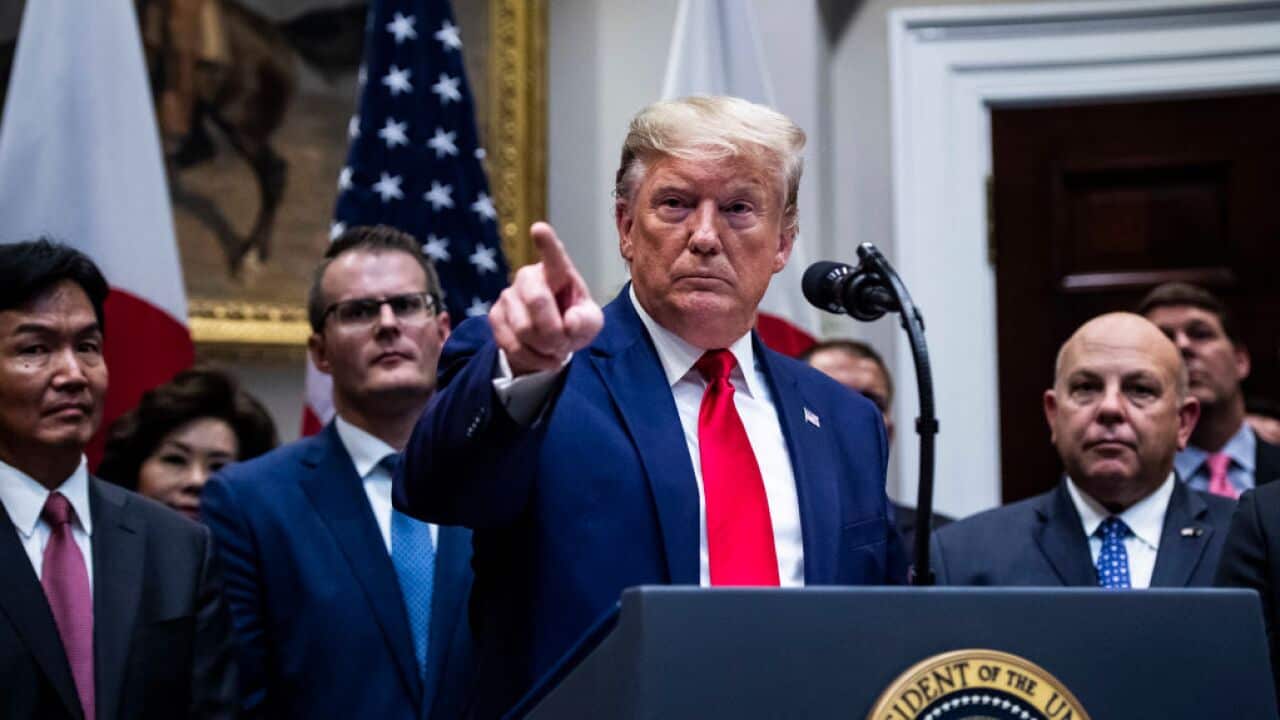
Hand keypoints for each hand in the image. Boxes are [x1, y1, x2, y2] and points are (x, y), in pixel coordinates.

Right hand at [489, 222, 602, 375]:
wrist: (550, 340)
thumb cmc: (574, 322)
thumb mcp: (591, 323)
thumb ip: (586, 321)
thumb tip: (569, 323)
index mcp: (558, 271)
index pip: (553, 255)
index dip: (546, 243)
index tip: (539, 228)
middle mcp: (529, 277)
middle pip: (537, 301)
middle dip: (554, 330)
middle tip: (565, 343)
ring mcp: (508, 295)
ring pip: (524, 329)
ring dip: (545, 348)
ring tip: (554, 348)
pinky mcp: (495, 316)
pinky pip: (511, 344)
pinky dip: (532, 358)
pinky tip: (542, 356)